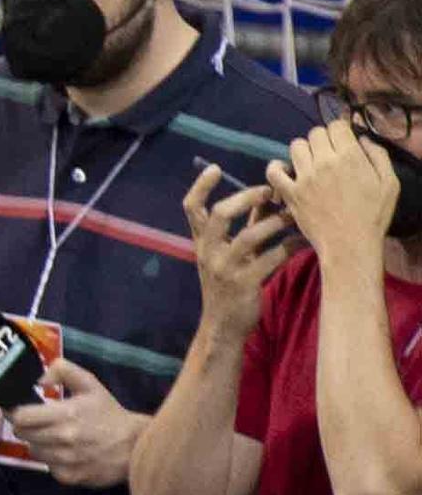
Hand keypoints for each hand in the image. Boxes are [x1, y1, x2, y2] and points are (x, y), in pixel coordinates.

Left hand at [6, 359, 146, 486]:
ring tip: (54, 438)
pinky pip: (48, 467)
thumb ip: (63, 371)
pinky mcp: (69, 477)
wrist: (135, 445)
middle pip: (22, 434)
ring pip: (33, 451)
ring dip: (38, 444)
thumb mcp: (90, 384)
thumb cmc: (109, 414)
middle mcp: (62, 438)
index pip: (21, 417)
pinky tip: (65, 453)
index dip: (16, 413)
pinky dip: (52, 461)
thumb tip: (39, 379)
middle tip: (39, 423)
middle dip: (26, 427)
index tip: (21, 410)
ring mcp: (65, 460)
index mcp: (65, 414)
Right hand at [183, 164, 298, 338]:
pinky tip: (303, 242)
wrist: (223, 326)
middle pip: (221, 215)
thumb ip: (245, 224)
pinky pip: (272, 257)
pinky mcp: (244, 283)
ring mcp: (225, 268)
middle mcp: (209, 252)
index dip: (200, 187)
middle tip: (269, 191)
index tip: (214, 169)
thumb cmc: (229, 284)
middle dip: (248, 197)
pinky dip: (290, 246)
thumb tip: (267, 195)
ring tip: (296, 216)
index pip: (191, 209)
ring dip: (277, 222)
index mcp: (202, 242)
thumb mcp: (229, 253)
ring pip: (251, 235)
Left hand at [267, 119, 400, 260]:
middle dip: (322, 140)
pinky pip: (274, 171)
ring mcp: (304, 177)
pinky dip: (276, 168)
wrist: (349, 244)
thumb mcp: (389, 183)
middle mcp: (325, 162)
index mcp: (350, 156)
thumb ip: (378, 156)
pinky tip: (285, 172)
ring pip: (295, 145)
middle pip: (315, 133)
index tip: (341, 143)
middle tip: (327, 155)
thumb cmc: (373, 216)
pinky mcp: (290, 193)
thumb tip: (362, 139)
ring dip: (303, 151)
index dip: (339, 131)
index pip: (336, 125)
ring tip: (309, 164)